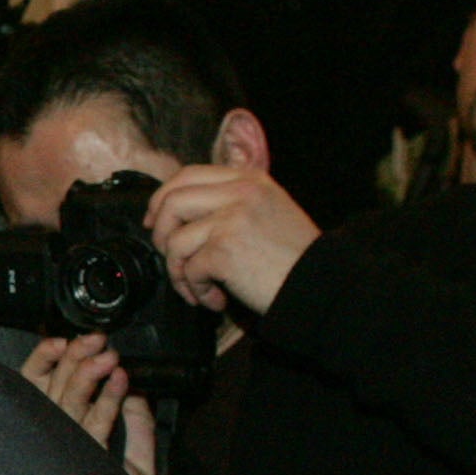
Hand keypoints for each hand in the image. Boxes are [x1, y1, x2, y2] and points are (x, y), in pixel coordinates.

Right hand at [21, 335, 160, 474]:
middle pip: (54, 389)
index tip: (64, 343)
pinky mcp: (81, 463)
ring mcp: (65, 451)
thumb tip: (138, 393)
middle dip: (74, 359)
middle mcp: (54, 441)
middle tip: (96, 340)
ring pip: (68, 403)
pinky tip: (122, 382)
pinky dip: (109, 401)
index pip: (39, 389)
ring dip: (89, 374)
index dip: (47, 362)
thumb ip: (138, 426)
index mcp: (55, 436)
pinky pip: (93, 426)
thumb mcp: (138, 462)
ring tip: (109, 355)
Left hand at [146, 164, 319, 315]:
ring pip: (175, 240)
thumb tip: (177, 209)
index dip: (162, 199)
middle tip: (171, 259)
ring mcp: (231, 218)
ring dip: (178, 272)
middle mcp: (240, 192)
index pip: (187, 175)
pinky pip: (189, 269)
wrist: (320, 285)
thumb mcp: (267, 209)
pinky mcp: (225, 248)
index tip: (155, 221)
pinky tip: (216, 299)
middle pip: (171, 202)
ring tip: (198, 288)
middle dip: (162, 235)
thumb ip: (230, 201)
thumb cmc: (292, 256)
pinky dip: (196, 290)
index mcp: (248, 179)